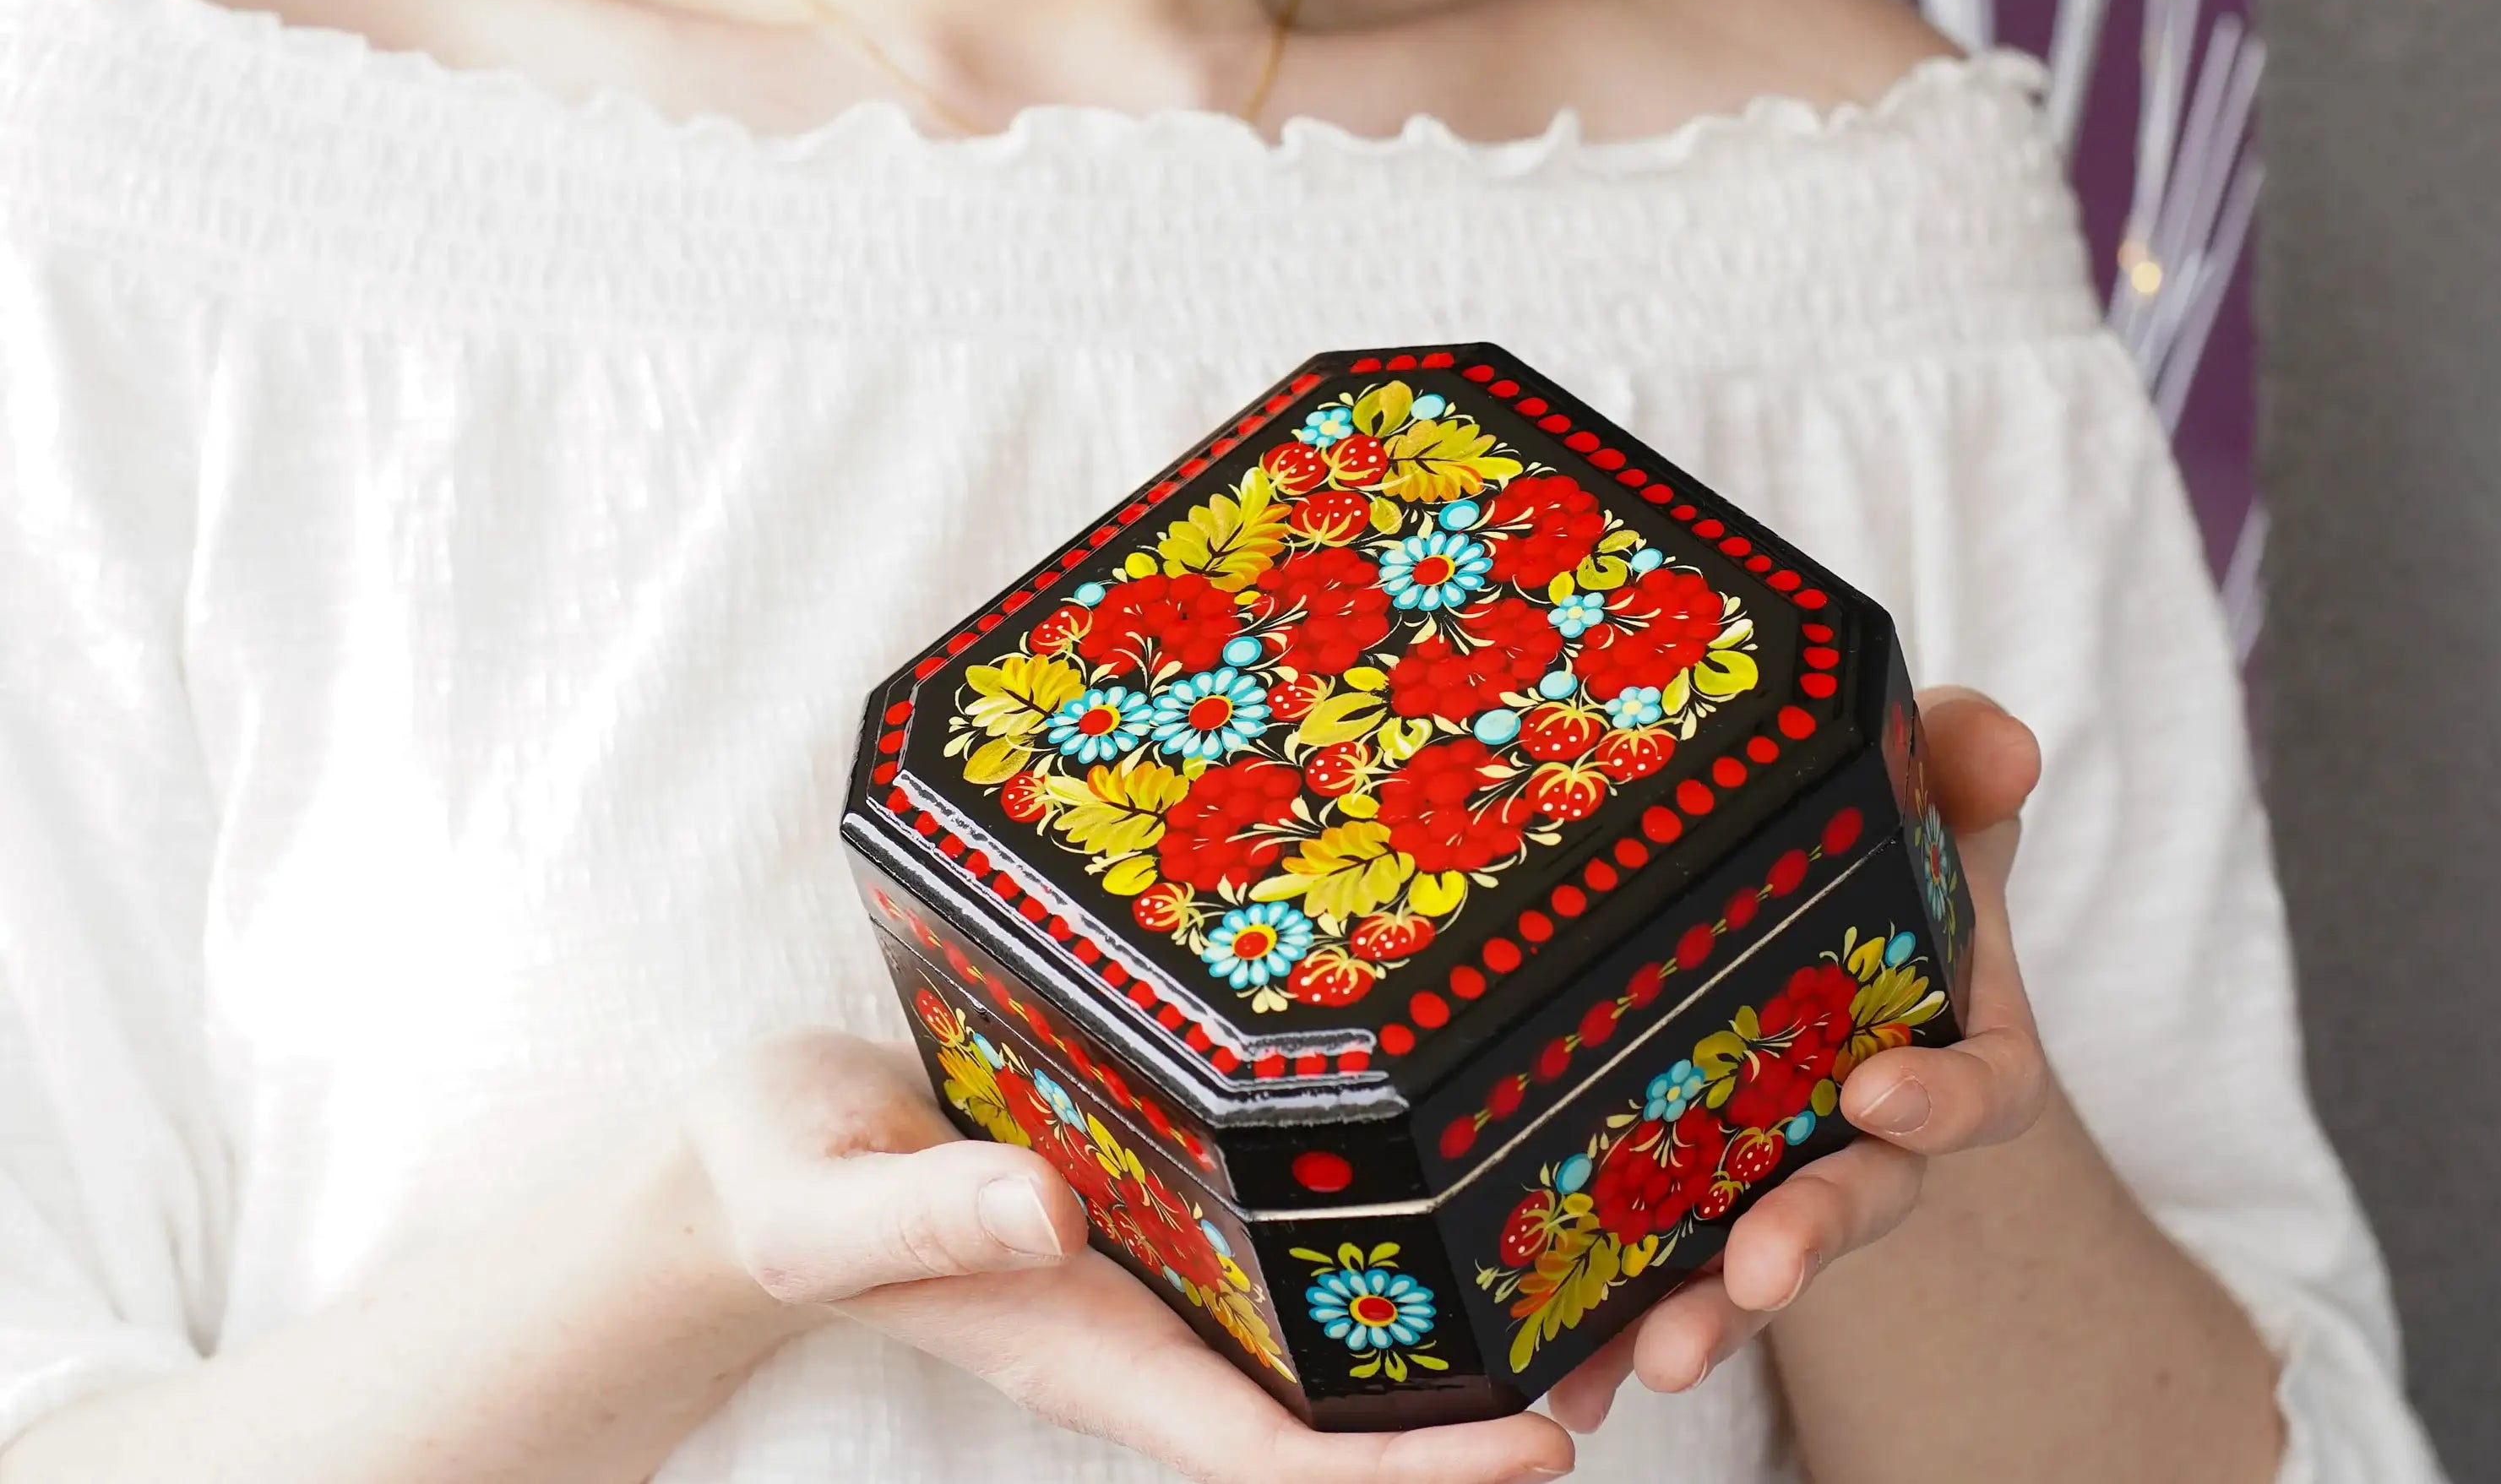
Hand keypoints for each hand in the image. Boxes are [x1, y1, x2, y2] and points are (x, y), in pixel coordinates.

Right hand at [678, 1029, 1575, 1483]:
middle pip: (1343, 1392)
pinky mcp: (1153, 1182)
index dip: (1411, 1464)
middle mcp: (1152, 1316)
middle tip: (1645, 1334)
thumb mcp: (830, 1199)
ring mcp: (1159, 1256)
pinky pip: (1285, 1221)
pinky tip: (1449, 1145)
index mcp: (1094, 1348)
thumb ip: (923, 1213)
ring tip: (1598, 1246)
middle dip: (1482, 1393)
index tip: (1544, 1452)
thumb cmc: (782, 1183)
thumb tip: (1045, 1209)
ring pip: (1333, 1308)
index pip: (1278, 1446)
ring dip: (1452, 1302)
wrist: (759, 1149)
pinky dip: (1375, 1215)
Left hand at [1544, 686, 2048, 1434]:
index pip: (1979, 1086)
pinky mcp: (1696, 1194)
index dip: (1939, 1097)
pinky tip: (1558, 1376)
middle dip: (1807, 1239)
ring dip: (1710, 1314)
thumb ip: (1960, 761)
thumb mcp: (1919, 786)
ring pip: (1760, 1255)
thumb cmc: (1872, 836)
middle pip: (1859, 1197)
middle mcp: (1871, 1123)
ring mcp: (1782, 1166)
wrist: (1802, 898)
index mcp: (1948, 1037)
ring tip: (1647, 1360)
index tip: (1878, 1090)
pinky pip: (1664, 1267)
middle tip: (1755, 1274)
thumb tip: (2004, 743)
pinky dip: (1616, 1325)